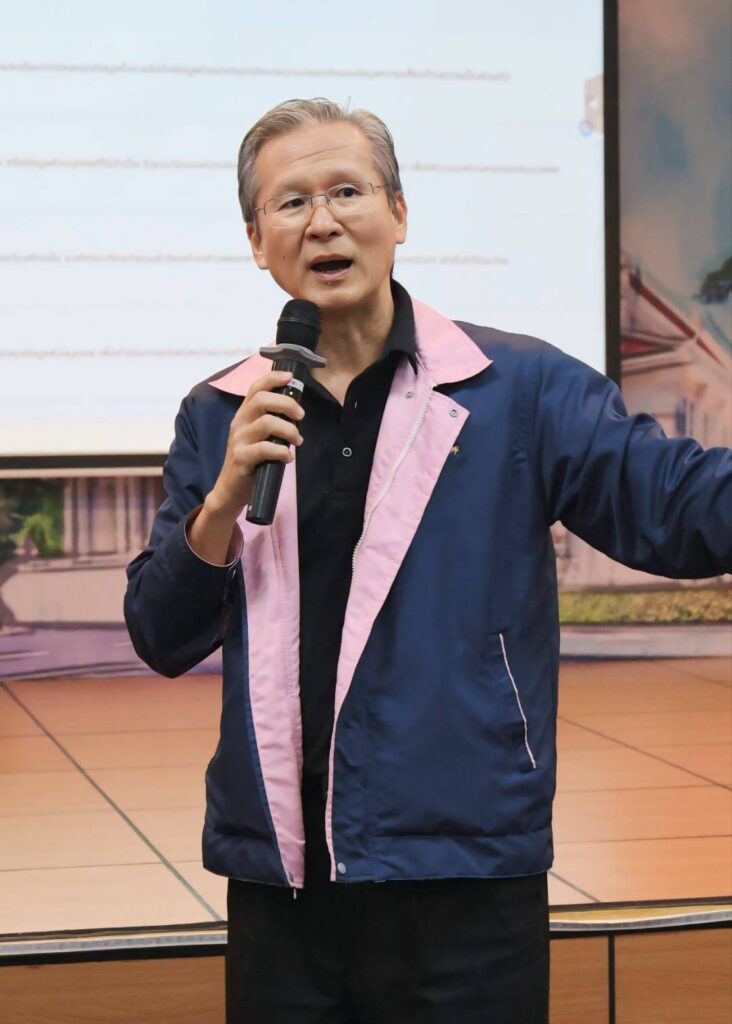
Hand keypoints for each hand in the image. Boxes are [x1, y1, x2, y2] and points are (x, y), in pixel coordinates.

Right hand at [207, 369, 304, 519]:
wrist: (230, 490)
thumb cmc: (250, 462)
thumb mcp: (257, 437)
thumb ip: (271, 422)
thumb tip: (295, 411)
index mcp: (244, 414)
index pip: (256, 388)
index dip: (273, 378)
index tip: (290, 378)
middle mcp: (239, 423)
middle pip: (262, 400)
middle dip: (287, 404)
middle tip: (301, 416)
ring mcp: (239, 440)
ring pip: (267, 423)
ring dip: (289, 430)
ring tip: (297, 441)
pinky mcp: (241, 458)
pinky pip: (265, 448)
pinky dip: (281, 452)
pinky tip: (288, 458)